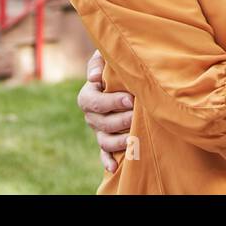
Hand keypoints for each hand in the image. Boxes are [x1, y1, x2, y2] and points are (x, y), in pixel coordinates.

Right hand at [76, 49, 133, 173]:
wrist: (124, 79)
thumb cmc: (115, 66)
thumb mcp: (105, 58)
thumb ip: (98, 62)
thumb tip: (95, 77)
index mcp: (88, 95)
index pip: (93, 101)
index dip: (111, 102)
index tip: (131, 99)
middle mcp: (91, 116)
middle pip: (102, 123)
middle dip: (121, 120)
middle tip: (138, 115)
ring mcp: (99, 131)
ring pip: (105, 141)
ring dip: (119, 141)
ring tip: (135, 137)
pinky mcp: (107, 140)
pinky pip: (105, 154)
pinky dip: (108, 161)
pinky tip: (115, 167)